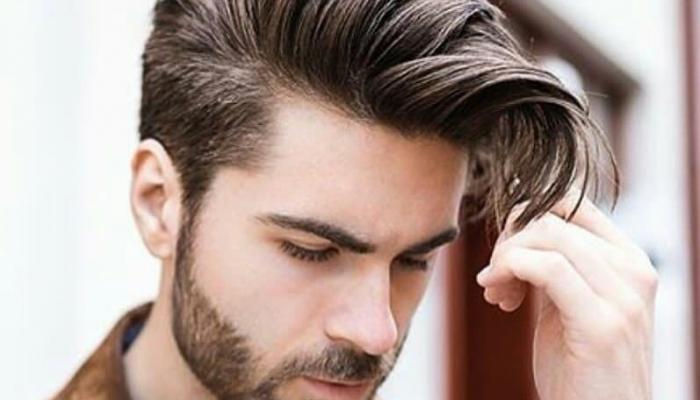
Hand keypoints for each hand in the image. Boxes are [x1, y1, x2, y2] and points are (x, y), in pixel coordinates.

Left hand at [476, 189, 657, 399]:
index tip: (505, 250)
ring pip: (546, 235)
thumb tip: (517, 225)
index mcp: (629, 261)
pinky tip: (499, 297)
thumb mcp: (570, 303)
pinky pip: (546, 267)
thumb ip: (556, 264)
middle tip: (493, 277)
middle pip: (552, 217)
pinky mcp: (602, 323)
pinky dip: (509, 271)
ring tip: (495, 291)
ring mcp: (624, 296)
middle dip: (508, 240)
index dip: (525, 215)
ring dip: (505, 258)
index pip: (571, 202)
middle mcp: (635, 271)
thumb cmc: (579, 368)